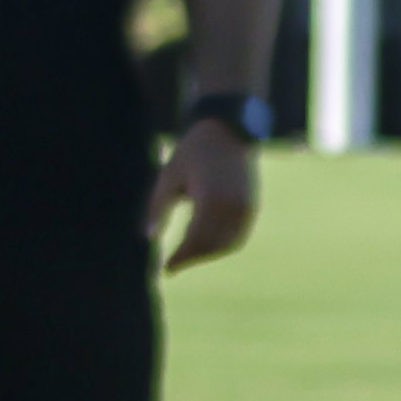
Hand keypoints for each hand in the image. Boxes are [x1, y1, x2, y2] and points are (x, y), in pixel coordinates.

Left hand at [154, 115, 258, 270]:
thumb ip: (157, 207)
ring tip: (187, 257)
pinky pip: (238, 235)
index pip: (195, 239)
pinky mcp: (252, 206)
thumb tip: (149, 236)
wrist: (229, 131)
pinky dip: (223, 245)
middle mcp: (232, 207)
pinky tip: (206, 245)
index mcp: (210, 199)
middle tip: (172, 266)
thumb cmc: (193, 151)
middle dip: (192, 258)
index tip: (165, 269)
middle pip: (212, 245)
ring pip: (228, 244)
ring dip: (208, 254)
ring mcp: (246, 207)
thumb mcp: (168, 175)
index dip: (180, 257)